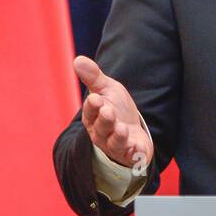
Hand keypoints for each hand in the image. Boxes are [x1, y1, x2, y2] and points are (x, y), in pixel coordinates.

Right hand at [73, 55, 152, 170]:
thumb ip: (94, 77)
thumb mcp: (108, 90)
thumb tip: (78, 59)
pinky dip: (134, 154)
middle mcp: (101, 133)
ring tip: (122, 129)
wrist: (133, 132)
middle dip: (105, 120)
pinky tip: (137, 150)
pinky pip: (131, 156)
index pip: (90, 112)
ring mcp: (116, 145)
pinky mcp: (130, 154)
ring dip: (118, 137)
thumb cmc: (117, 109)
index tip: (96, 98)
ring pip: (114, 142)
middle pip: (101, 128)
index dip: (92, 106)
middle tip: (108, 110)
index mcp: (93, 117)